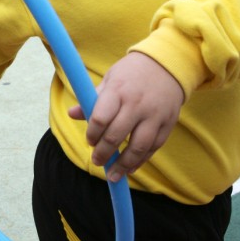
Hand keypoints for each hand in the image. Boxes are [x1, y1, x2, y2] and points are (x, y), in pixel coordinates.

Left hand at [71, 52, 184, 182]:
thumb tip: (71, 114)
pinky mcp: (168, 124)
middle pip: (117, 136)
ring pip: (138, 147)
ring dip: (123, 165)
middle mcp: (137, 104)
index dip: (92, 134)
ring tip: (113, 175)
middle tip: (97, 161)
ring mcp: (154, 115)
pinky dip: (141, 161)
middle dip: (104, 153)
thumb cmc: (132, 73)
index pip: (100, 118)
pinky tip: (130, 168)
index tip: (89, 141)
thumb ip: (92, 99)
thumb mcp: (110, 79)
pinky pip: (153, 147)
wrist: (167, 64)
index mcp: (118, 91)